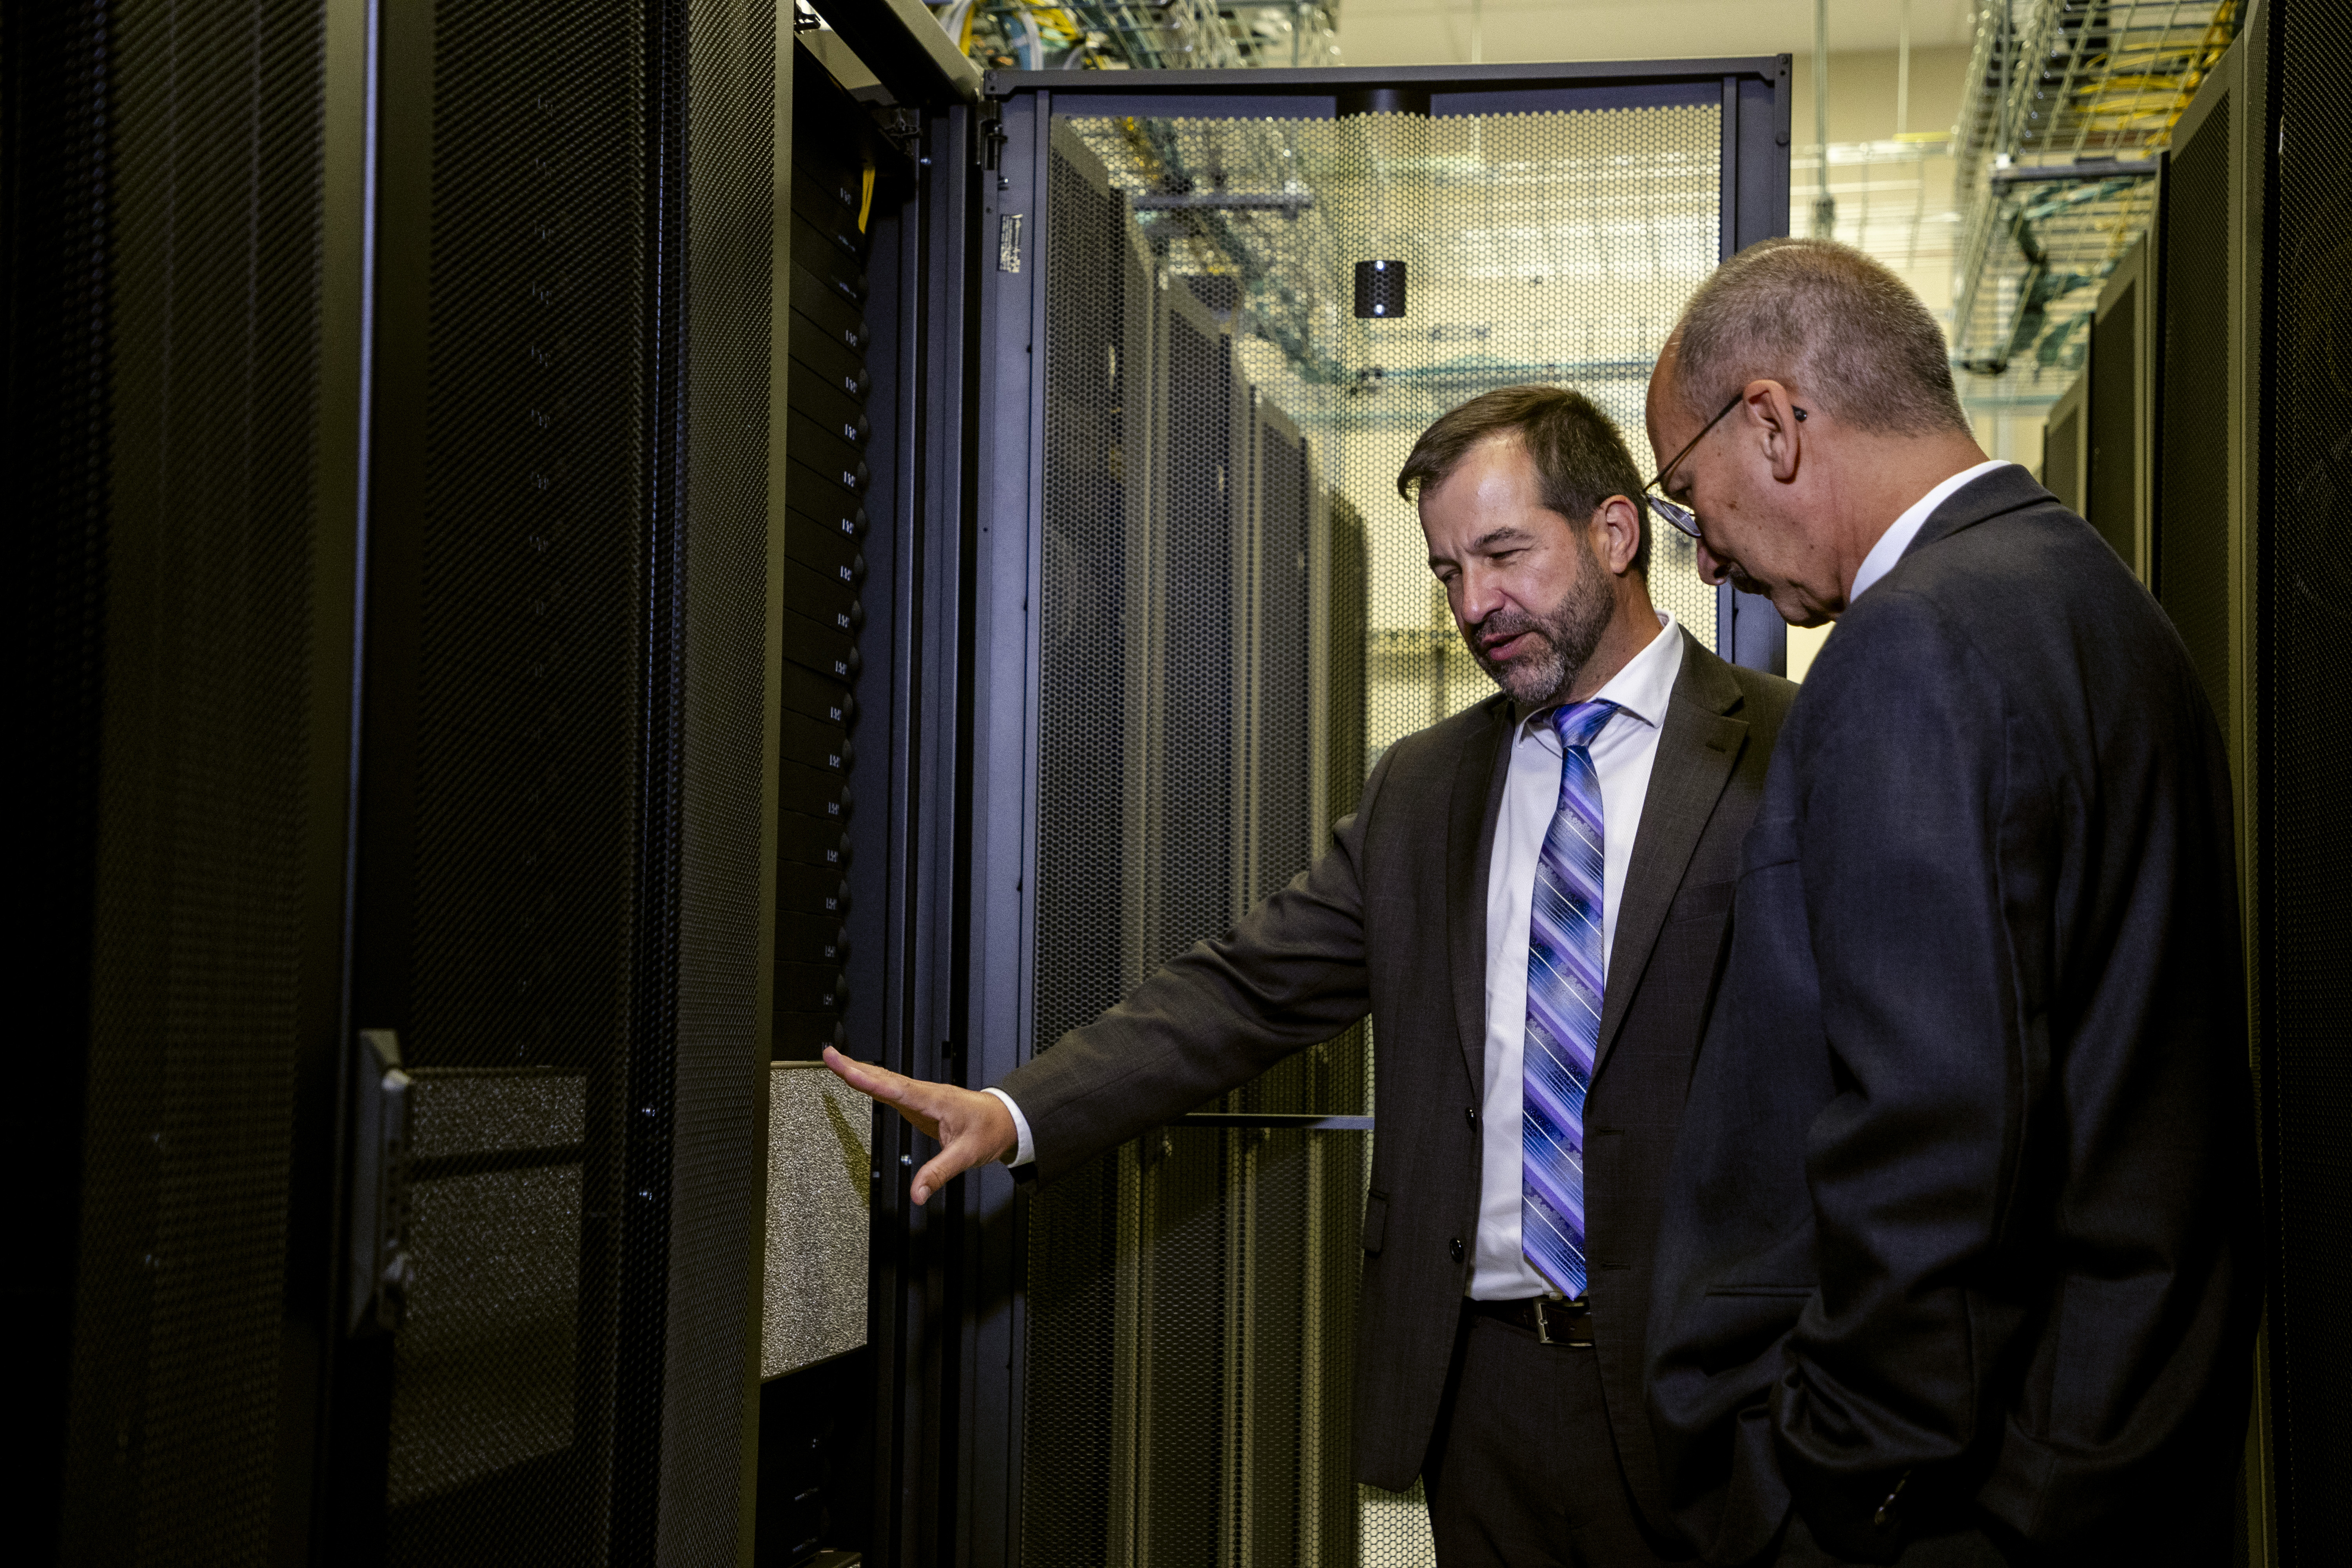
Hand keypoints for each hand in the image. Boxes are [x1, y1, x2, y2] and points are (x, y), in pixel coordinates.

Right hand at [822, 1046, 1017, 1203]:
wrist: (1006, 1120)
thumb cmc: (990, 1130)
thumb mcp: (967, 1155)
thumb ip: (939, 1173)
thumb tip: (917, 1194)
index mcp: (933, 1100)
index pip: (894, 1088)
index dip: (868, 1079)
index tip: (846, 1069)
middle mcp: (924, 1094)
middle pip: (884, 1077)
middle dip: (854, 1066)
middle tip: (829, 1055)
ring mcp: (920, 1097)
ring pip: (885, 1080)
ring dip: (860, 1070)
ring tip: (835, 1061)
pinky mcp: (919, 1103)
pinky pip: (890, 1089)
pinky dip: (872, 1082)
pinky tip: (860, 1080)